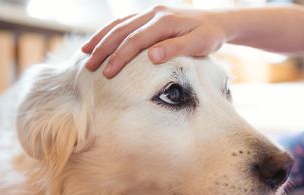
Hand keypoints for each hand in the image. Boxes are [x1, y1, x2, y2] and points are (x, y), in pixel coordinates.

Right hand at [82, 5, 226, 77]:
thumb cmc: (210, 35)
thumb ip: (176, 48)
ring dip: (102, 38)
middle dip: (103, 48)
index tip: (107, 73)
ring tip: (85, 53)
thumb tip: (151, 56)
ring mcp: (151, 12)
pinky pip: (126, 22)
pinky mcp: (150, 16)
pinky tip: (101, 41)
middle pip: (122, 30)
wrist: (218, 21)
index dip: (120, 57)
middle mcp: (154, 13)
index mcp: (165, 21)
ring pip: (120, 24)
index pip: (136, 40)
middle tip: (88, 66)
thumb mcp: (200, 43)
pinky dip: (111, 32)